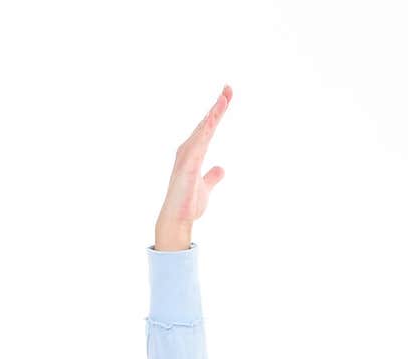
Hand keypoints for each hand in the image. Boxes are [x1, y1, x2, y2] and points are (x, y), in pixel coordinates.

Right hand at [155, 84, 232, 235]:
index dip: (217, 113)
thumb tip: (221, 169)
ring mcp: (187, 157)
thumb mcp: (206, 188)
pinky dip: (205, 132)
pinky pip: (198, 145)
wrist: (178, 220)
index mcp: (193, 152)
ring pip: (203, 130)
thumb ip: (212, 177)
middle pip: (206, 123)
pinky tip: (213, 121)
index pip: (208, 128)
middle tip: (229, 88)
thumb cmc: (188, 204)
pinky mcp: (187, 166)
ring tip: (225, 99)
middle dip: (217, 106)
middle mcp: (188, 150)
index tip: (227, 96)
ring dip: (213, 114)